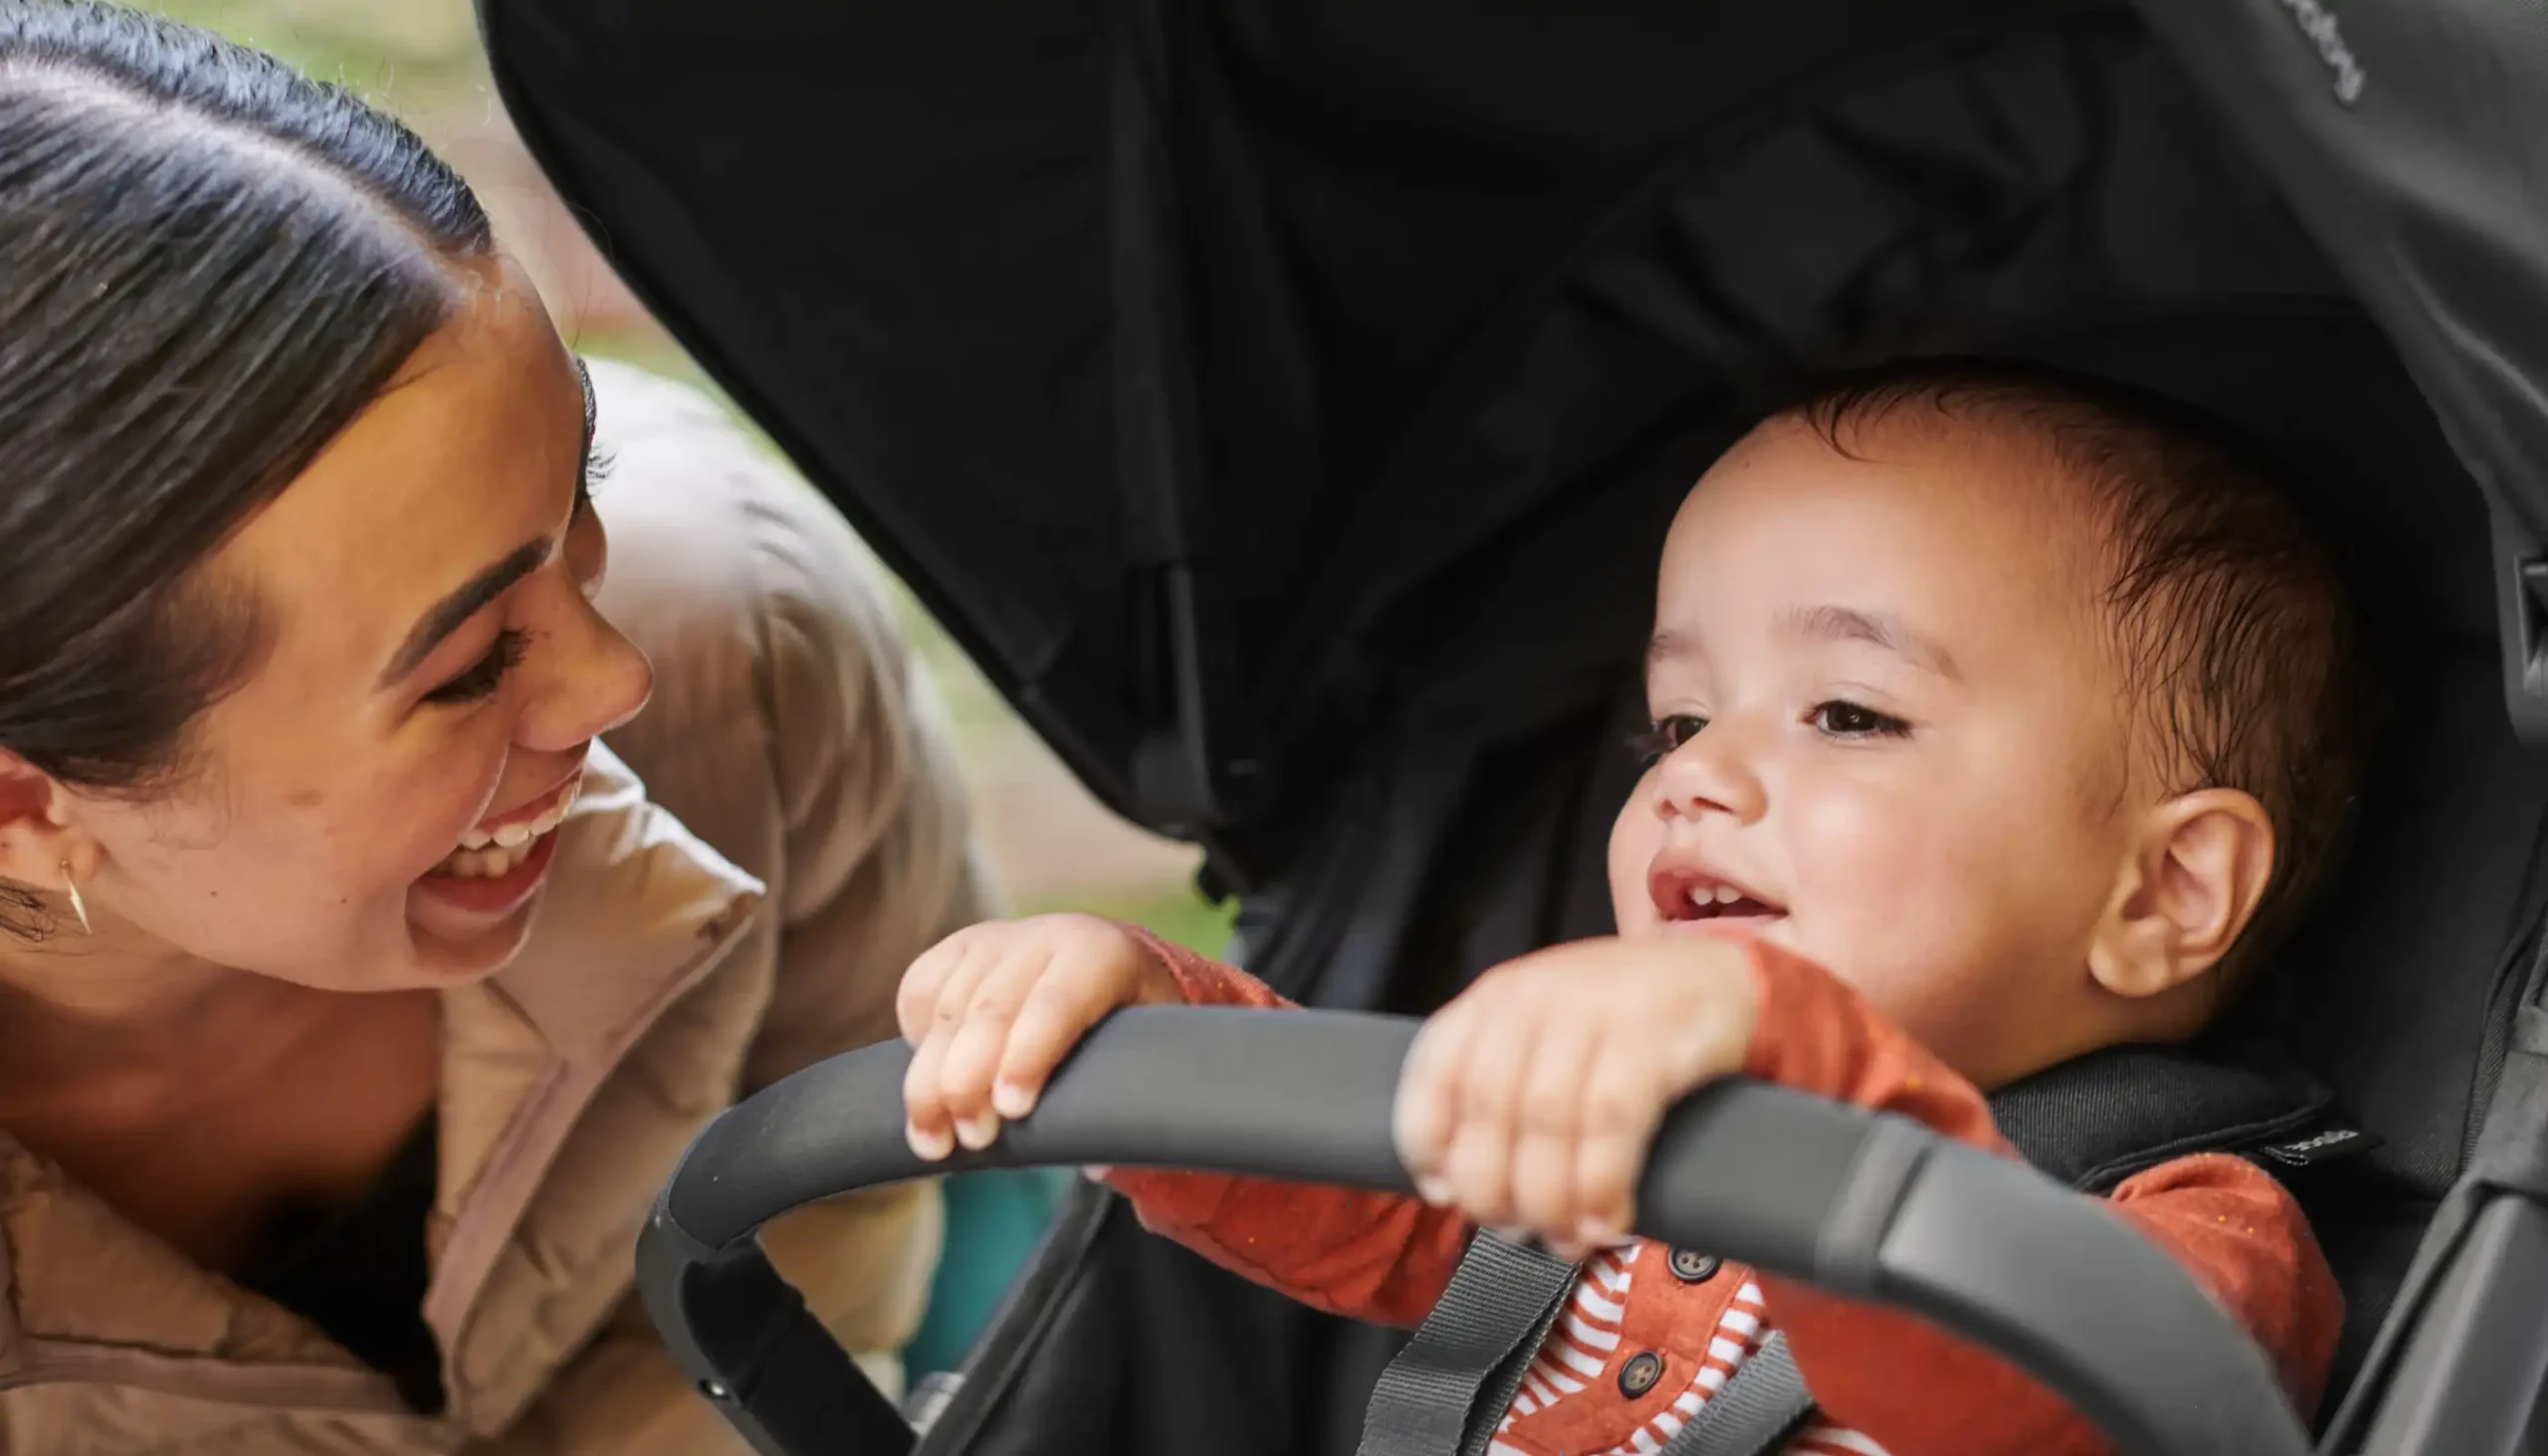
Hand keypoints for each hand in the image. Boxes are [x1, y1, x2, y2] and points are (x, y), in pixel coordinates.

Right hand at [897, 914, 1183, 1159]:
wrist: (1103, 963)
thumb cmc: (1127, 1026)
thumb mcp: (1146, 1050)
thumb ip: (1128, 1099)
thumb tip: (1097, 1162)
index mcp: (1099, 954)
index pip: (1055, 1004)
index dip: (1029, 1057)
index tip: (1011, 1111)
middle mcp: (1043, 937)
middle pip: (991, 1011)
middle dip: (970, 1081)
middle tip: (971, 1139)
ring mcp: (994, 939)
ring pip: (947, 1007)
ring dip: (930, 1080)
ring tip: (931, 1139)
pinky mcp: (956, 947)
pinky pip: (919, 989)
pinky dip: (915, 1039)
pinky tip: (926, 1082)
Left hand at [1393, 935, 1759, 1261]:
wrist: (1725, 979)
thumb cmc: (1626, 1025)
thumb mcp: (1548, 1035)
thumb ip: (1503, 1089)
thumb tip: (1459, 1186)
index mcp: (1495, 999)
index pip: (1432, 1072)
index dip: (1426, 1143)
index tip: (1443, 1193)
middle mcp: (1534, 998)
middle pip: (1487, 1107)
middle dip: (1493, 1188)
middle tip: (1516, 1231)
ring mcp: (1593, 1009)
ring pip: (1545, 1120)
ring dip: (1548, 1199)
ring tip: (1564, 1239)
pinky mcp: (1652, 1034)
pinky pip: (1611, 1120)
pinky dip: (1599, 1182)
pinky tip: (1605, 1220)